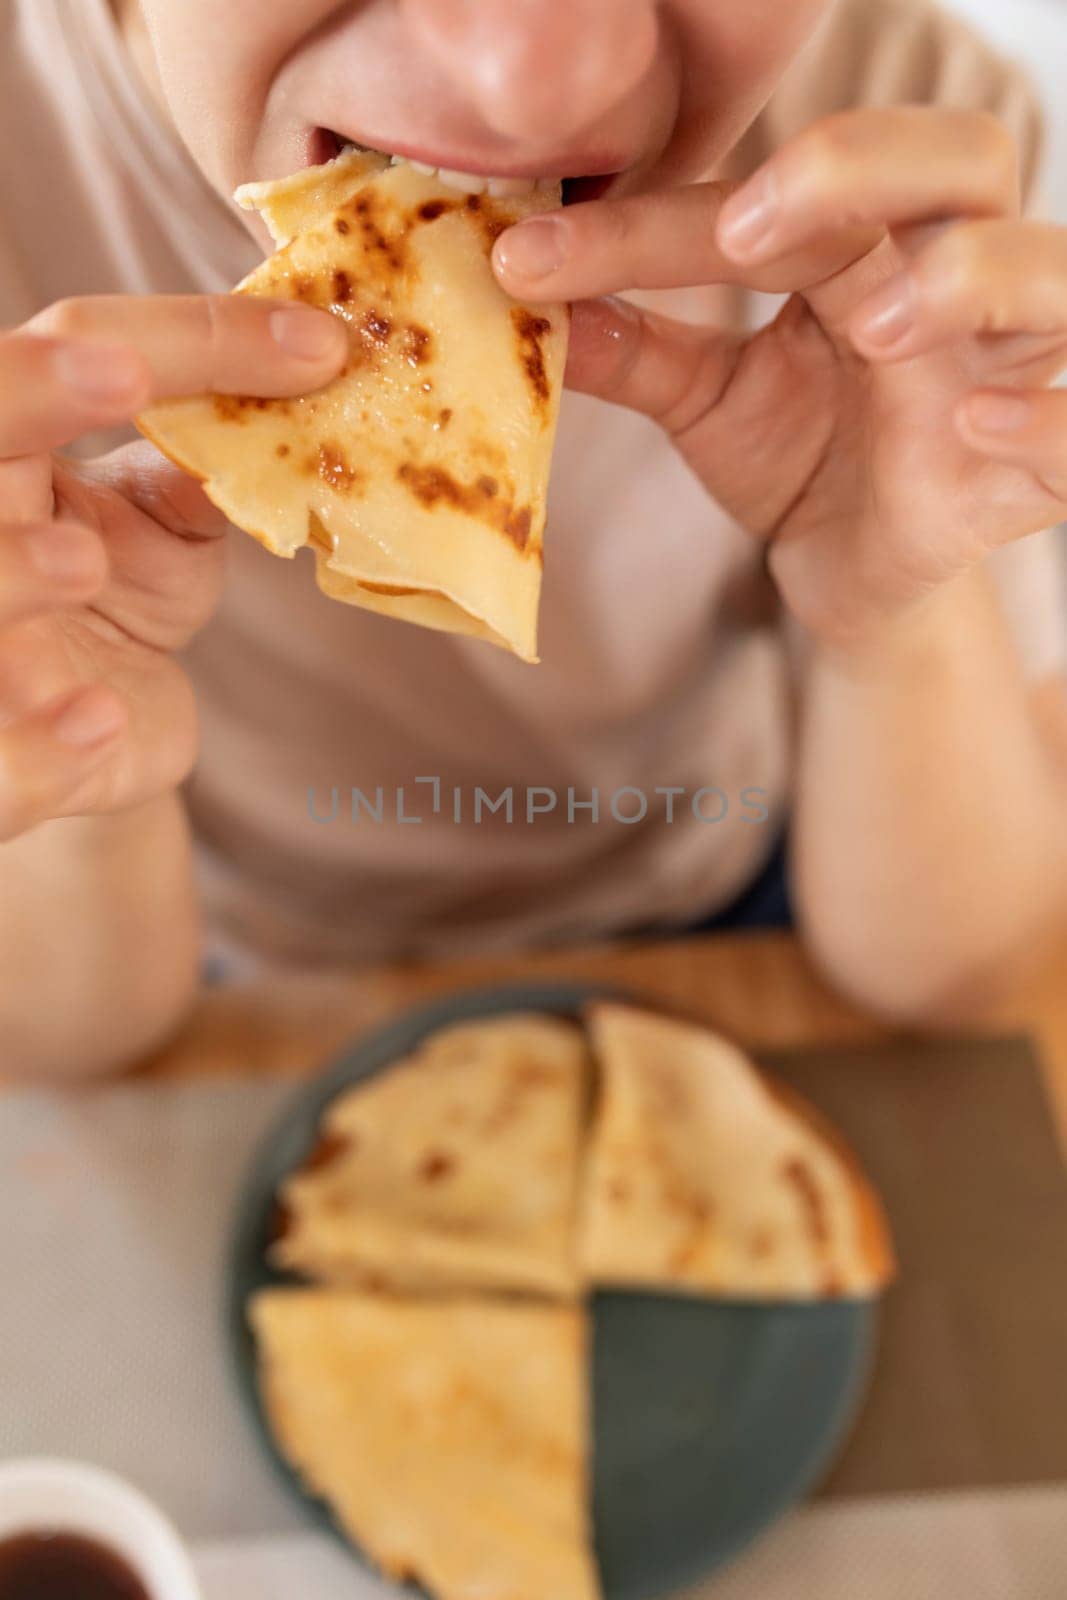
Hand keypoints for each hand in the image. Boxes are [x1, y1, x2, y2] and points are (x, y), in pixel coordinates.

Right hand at [0, 294, 344, 838]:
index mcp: (12, 449)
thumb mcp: (165, 527)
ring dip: (10, 568)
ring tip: (81, 565)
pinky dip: (39, 747)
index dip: (181, 339)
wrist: (88, 733)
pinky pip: (1, 761)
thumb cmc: (117, 600)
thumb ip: (201, 473)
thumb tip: (298, 393)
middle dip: (33, 391)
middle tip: (122, 373)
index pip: (74, 353)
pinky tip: (100, 722)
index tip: (314, 342)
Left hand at [494, 108, 1066, 649]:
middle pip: (962, 161)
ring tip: (874, 327)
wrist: (861, 577)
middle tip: (746, 234)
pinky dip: (1045, 414)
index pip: (784, 196)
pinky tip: (974, 423)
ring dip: (967, 278)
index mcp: (867, 248)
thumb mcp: (708, 405)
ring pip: (1048, 271)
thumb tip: (532, 301)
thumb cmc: (804, 462)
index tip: (533, 259)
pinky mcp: (1036, 469)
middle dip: (862, 170)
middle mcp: (950, 283)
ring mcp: (1007, 369)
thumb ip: (638, 353)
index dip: (658, 222)